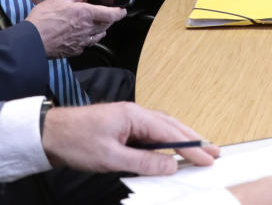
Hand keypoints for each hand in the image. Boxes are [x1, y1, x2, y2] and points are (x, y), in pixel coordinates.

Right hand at [25, 0, 124, 57]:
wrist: (31, 42)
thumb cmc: (44, 20)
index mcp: (87, 14)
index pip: (112, 14)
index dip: (120, 12)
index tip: (123, 10)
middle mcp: (88, 29)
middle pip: (106, 25)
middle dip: (109, 20)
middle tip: (108, 15)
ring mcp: (81, 42)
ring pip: (97, 36)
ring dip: (100, 30)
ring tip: (97, 25)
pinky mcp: (73, 50)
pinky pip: (86, 45)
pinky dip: (87, 40)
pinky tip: (81, 37)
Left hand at [42, 101, 218, 174]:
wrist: (48, 134)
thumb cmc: (75, 142)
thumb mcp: (110, 157)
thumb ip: (143, 162)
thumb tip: (171, 166)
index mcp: (135, 116)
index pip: (171, 134)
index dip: (192, 147)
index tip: (208, 158)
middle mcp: (137, 113)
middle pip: (173, 126)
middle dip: (195, 139)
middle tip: (215, 151)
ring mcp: (130, 118)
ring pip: (164, 128)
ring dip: (183, 139)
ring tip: (200, 149)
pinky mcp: (123, 126)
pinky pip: (152, 132)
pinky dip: (167, 140)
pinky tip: (171, 149)